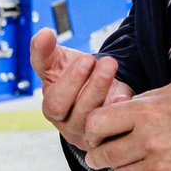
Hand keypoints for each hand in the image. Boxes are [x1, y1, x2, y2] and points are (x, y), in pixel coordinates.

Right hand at [30, 27, 134, 151]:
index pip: (56, 103)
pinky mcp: (111, 137)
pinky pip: (118, 131)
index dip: (71, 82)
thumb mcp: (54, 62)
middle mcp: (70, 126)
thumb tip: (43, 34)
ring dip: (109, 92)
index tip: (88, 59)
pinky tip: (127, 95)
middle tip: (107, 62)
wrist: (94, 87)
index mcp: (52, 110)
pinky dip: (123, 112)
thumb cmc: (70, 75)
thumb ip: (44, 50)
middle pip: (79, 113)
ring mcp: (91, 135)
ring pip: (99, 121)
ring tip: (115, 68)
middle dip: (94, 86)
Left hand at [84, 81, 170, 170]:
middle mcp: (149, 142)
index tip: (94, 133)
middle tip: (99, 155)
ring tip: (135, 160)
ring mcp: (162, 169)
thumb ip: (142, 102)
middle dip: (99, 155)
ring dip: (125, 169)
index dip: (92, 129)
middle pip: (104, 155)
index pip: (96, 124)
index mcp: (145, 113)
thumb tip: (119, 111)